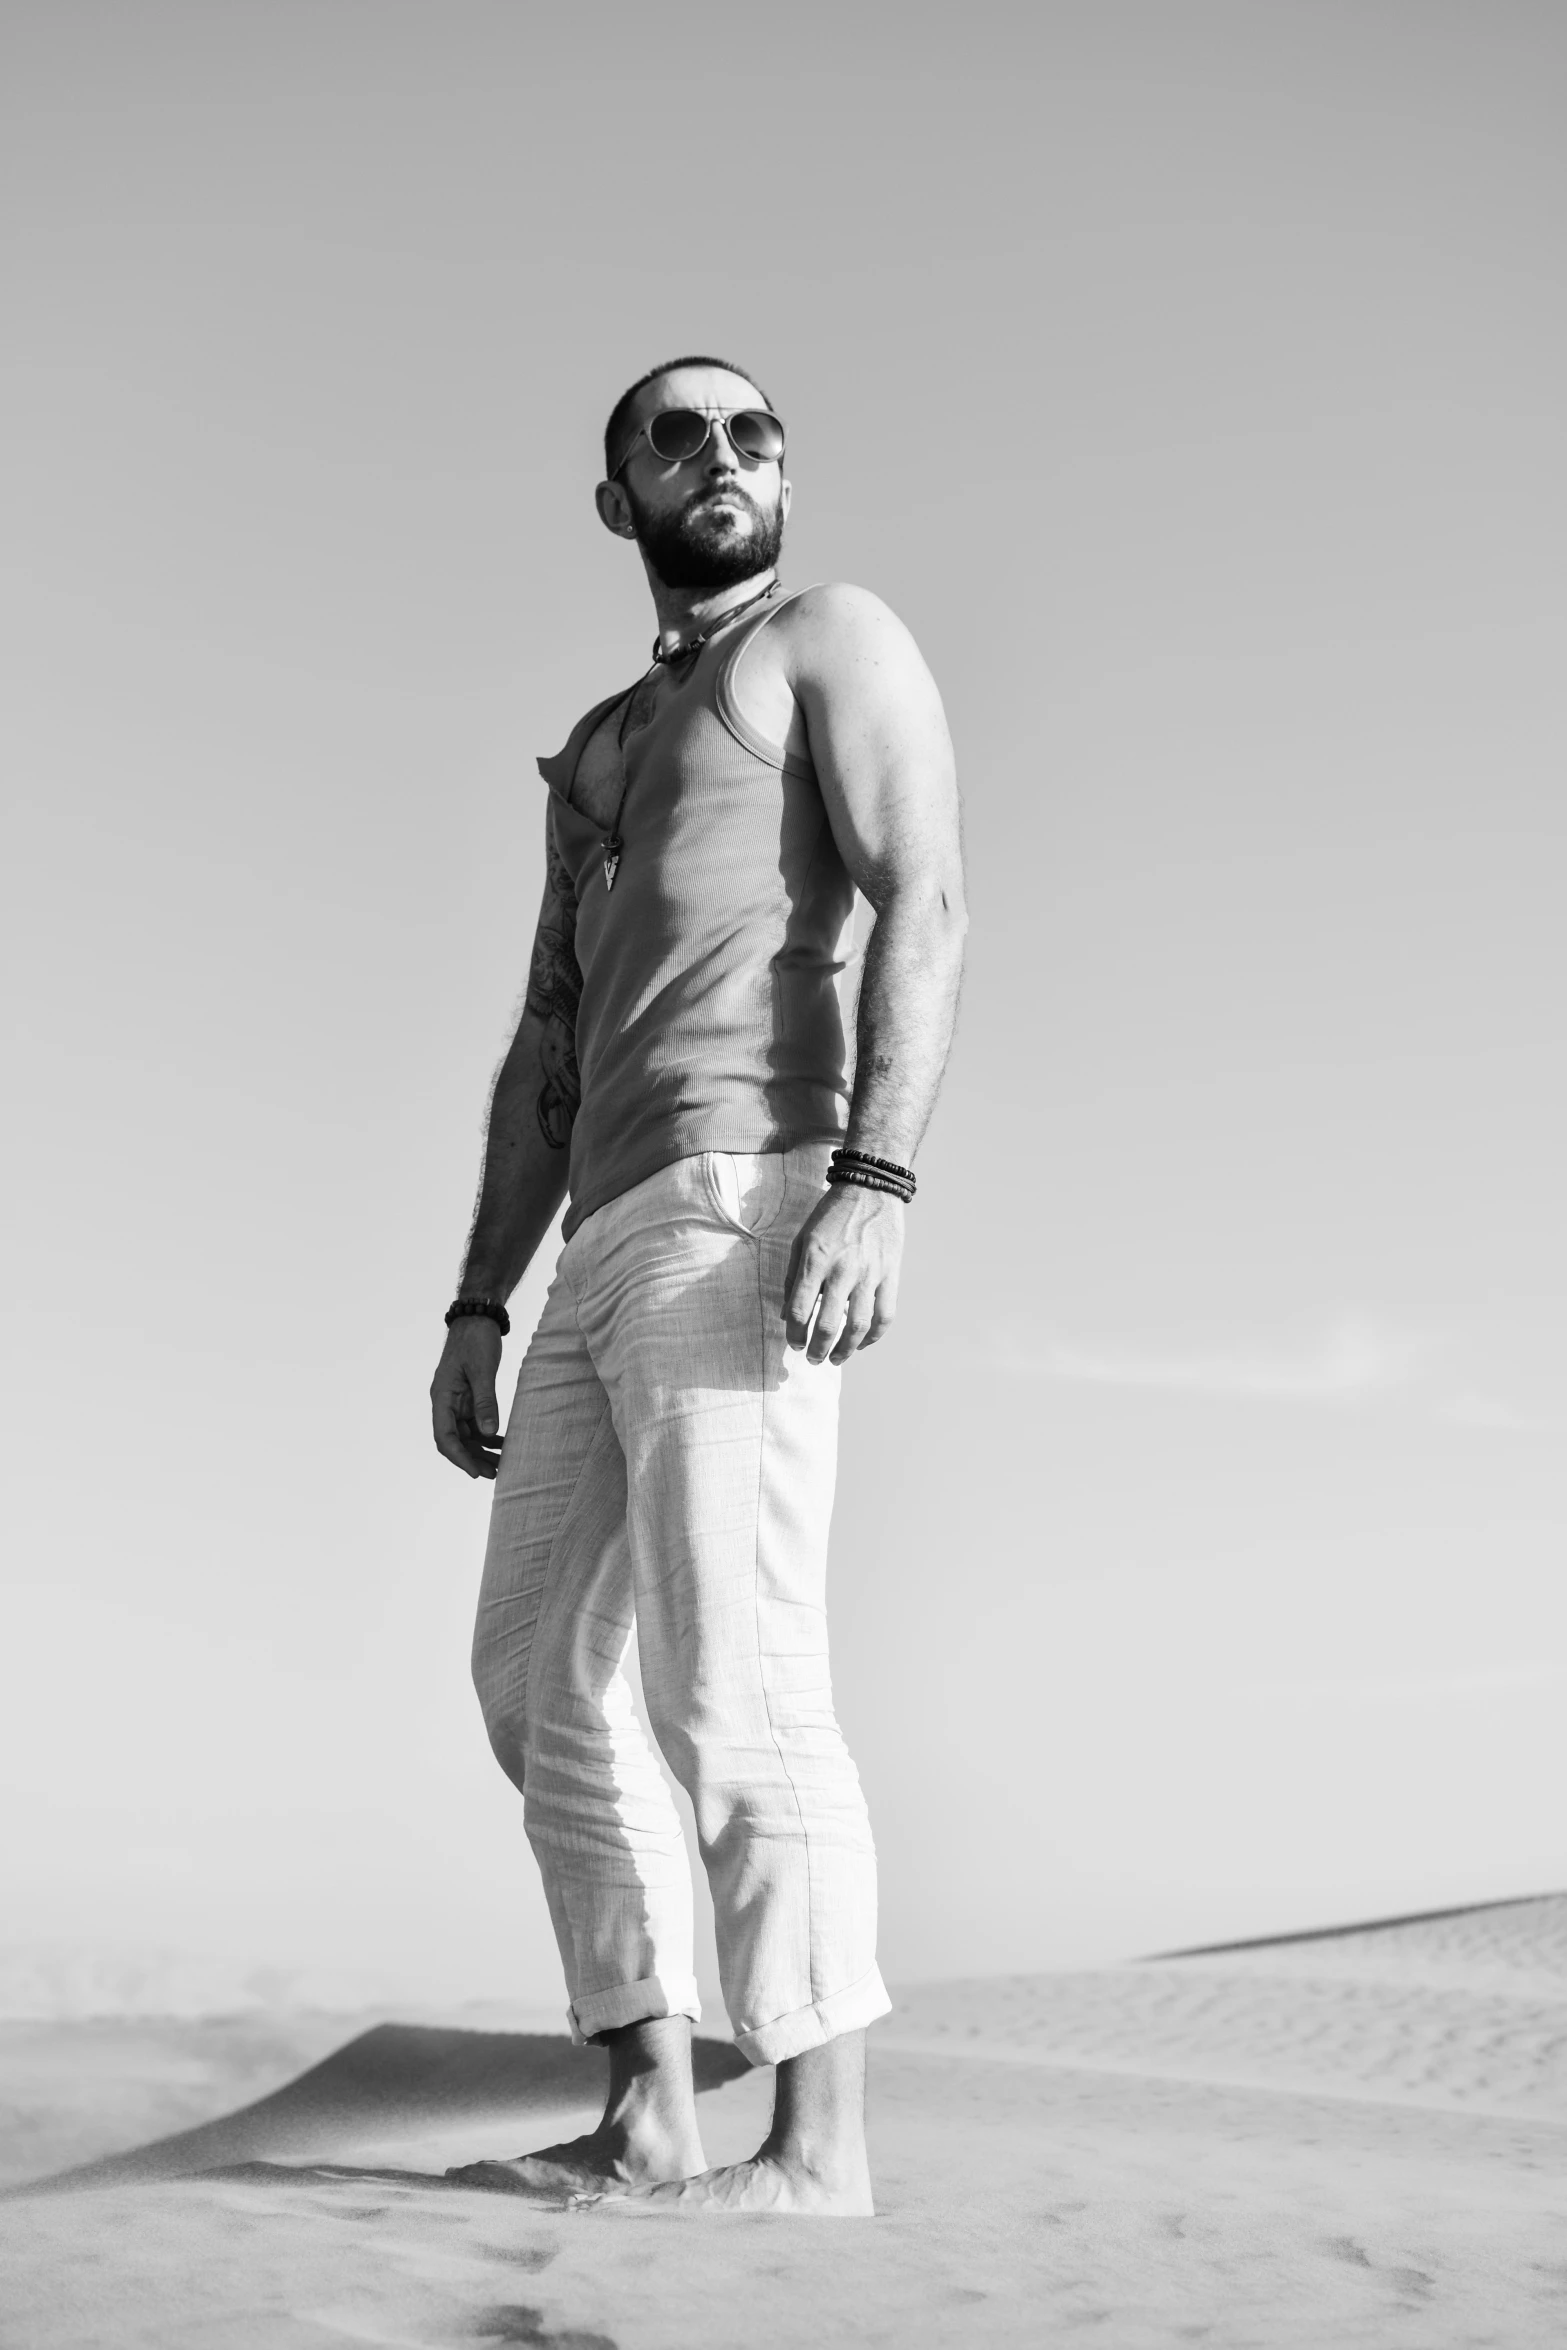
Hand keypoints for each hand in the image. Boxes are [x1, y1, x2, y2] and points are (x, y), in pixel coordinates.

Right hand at [430, 1317, 505, 1478]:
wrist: (478, 1317)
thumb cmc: (476, 1340)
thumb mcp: (482, 1370)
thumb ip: (485, 1401)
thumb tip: (489, 1432)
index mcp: (442, 1397)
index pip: (445, 1436)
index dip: (460, 1458)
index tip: (477, 1473)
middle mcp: (446, 1402)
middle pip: (455, 1440)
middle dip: (472, 1459)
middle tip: (494, 1475)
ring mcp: (457, 1401)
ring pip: (466, 1434)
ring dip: (481, 1450)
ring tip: (502, 1464)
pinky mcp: (468, 1397)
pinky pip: (475, 1423)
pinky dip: (487, 1435)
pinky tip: (503, 1442)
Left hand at [784, 1184, 903, 1365]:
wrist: (870, 1189)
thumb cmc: (831, 1213)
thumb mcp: (801, 1239)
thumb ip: (792, 1277)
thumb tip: (787, 1314)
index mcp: (815, 1260)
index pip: (799, 1310)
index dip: (795, 1334)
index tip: (794, 1343)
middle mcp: (842, 1270)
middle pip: (828, 1324)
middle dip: (817, 1349)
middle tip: (813, 1359)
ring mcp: (869, 1273)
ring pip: (859, 1326)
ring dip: (846, 1349)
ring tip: (836, 1358)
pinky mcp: (890, 1274)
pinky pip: (885, 1315)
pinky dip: (875, 1336)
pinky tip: (863, 1343)